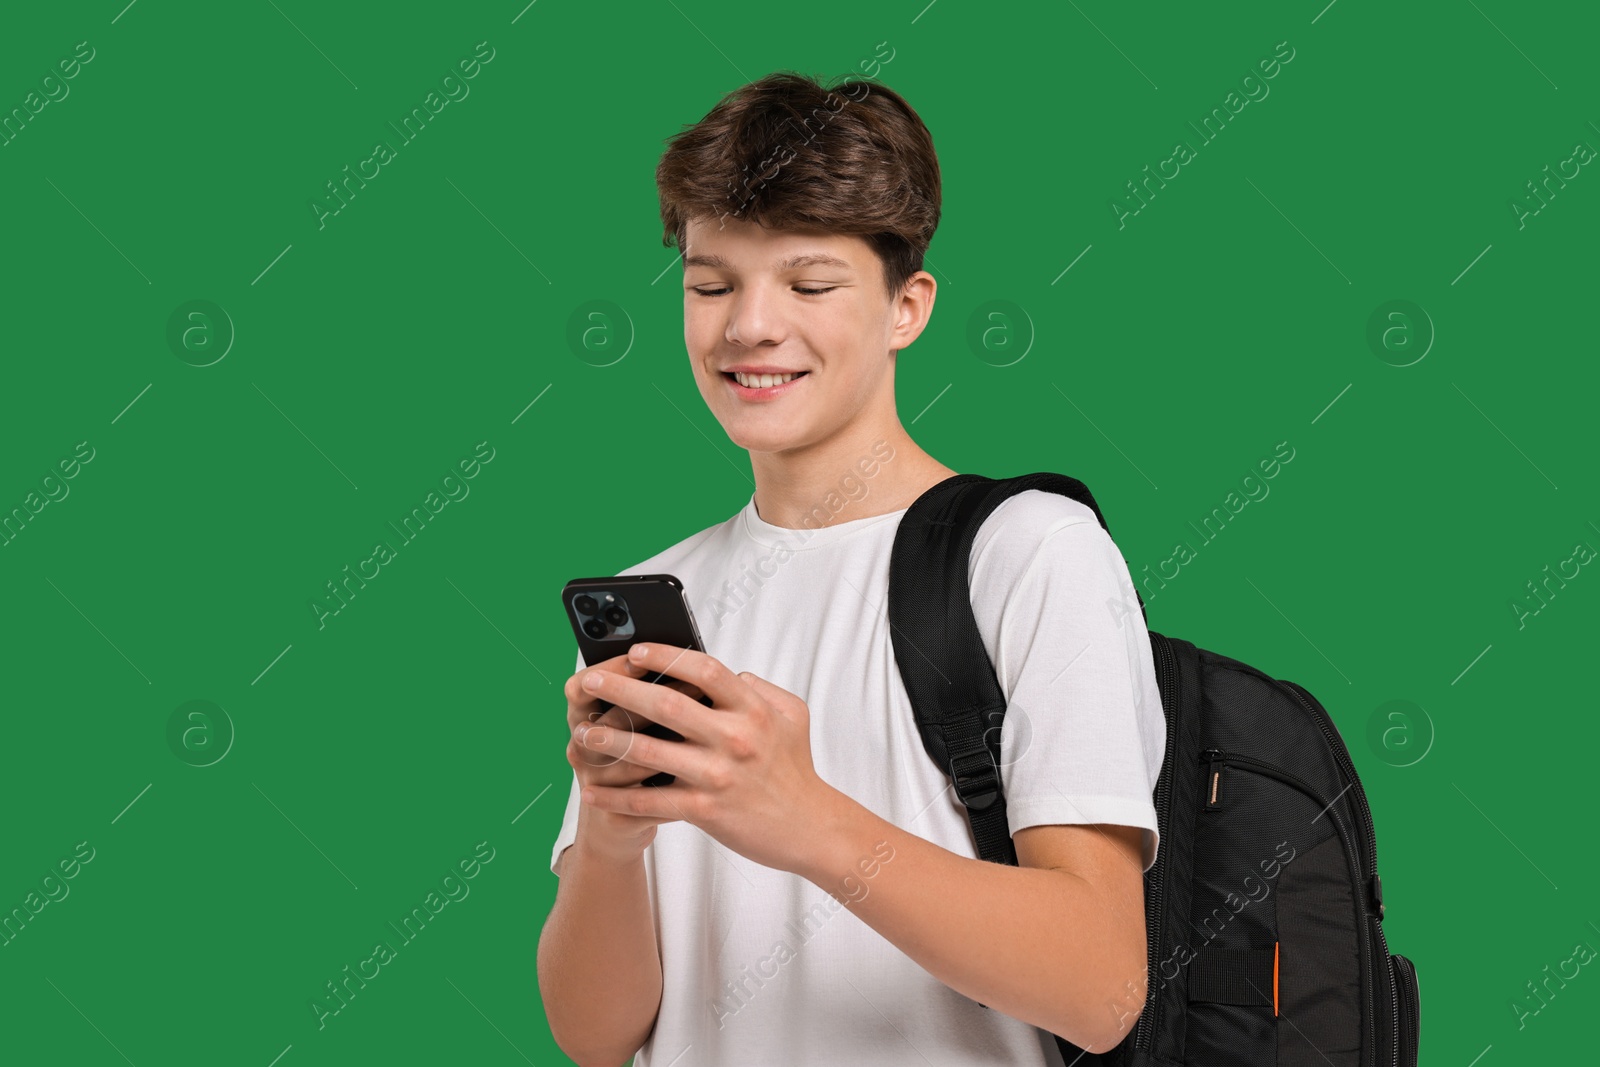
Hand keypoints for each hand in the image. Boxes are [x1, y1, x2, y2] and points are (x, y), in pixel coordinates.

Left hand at [573, 642, 841, 873]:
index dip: (667, 657)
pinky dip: (618, 796)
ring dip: (608, 742)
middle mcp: (734, 738)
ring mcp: (718, 775)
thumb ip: (758, 688)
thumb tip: (726, 673)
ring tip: (580, 734)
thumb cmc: (795, 769)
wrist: (810, 828)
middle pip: (666, 705)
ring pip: (649, 753)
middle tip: (589, 682)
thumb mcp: (791, 715)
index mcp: (752, 710)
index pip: (704, 670)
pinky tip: (594, 790)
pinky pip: (651, 801)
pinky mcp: (705, 810)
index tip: (635, 651)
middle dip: (620, 690)